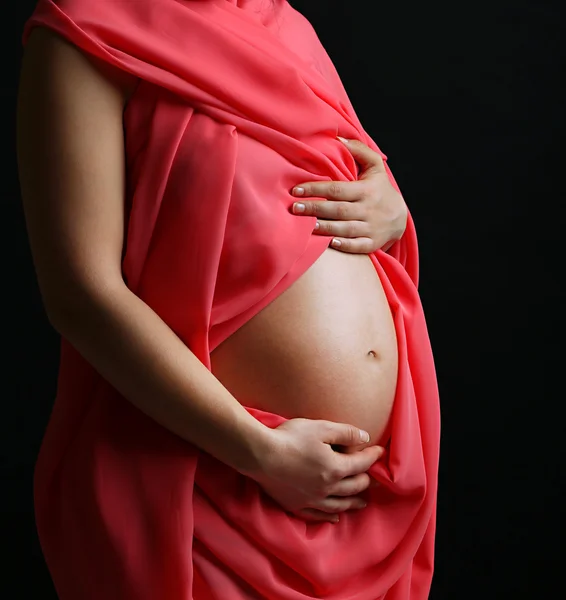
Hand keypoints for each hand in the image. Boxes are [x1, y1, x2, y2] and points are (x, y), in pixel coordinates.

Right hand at [249, 418, 383, 522]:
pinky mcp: (296, 505)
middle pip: (353, 487)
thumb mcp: (321, 428)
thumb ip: (346, 433)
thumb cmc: (291, 437)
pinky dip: (330, 517)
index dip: (373, 456)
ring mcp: (312, 499)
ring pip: (340, 505)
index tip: (380, 451)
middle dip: (366, 481)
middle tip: (373, 478)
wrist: (260, 455)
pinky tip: (335, 517)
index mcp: (335, 468)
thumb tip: (366, 438)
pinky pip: (318, 515)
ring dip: (354, 502)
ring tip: (362, 502)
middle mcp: (327, 488)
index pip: (361, 464)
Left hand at [291, 137, 407, 252]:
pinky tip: (330, 242)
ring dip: (325, 227)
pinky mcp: (372, 243)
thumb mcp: (375, 167)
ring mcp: (371, 227)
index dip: (316, 189)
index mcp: (366, 189)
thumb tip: (338, 138)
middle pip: (338, 209)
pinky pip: (357, 245)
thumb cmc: (380, 189)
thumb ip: (358, 150)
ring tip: (306, 226)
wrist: (400, 218)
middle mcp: (368, 209)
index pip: (337, 189)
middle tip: (294, 208)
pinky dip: (344, 245)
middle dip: (315, 209)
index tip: (296, 190)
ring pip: (345, 228)